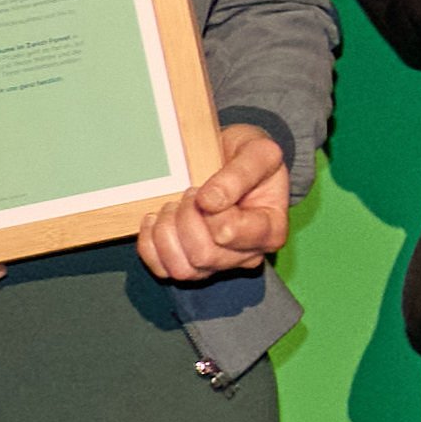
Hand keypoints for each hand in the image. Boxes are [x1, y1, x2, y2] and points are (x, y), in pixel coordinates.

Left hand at [135, 125, 292, 282]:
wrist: (231, 159)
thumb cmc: (249, 156)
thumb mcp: (258, 152)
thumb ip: (241, 173)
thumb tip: (210, 202)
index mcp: (270, 231)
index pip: (228, 233)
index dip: (209, 210)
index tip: (206, 189)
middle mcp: (247, 255)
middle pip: (203, 256)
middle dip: (186, 219)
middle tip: (190, 194)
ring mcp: (219, 263)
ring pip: (183, 269)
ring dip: (167, 233)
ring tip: (173, 207)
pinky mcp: (192, 265)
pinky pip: (163, 270)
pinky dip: (151, 245)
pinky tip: (157, 220)